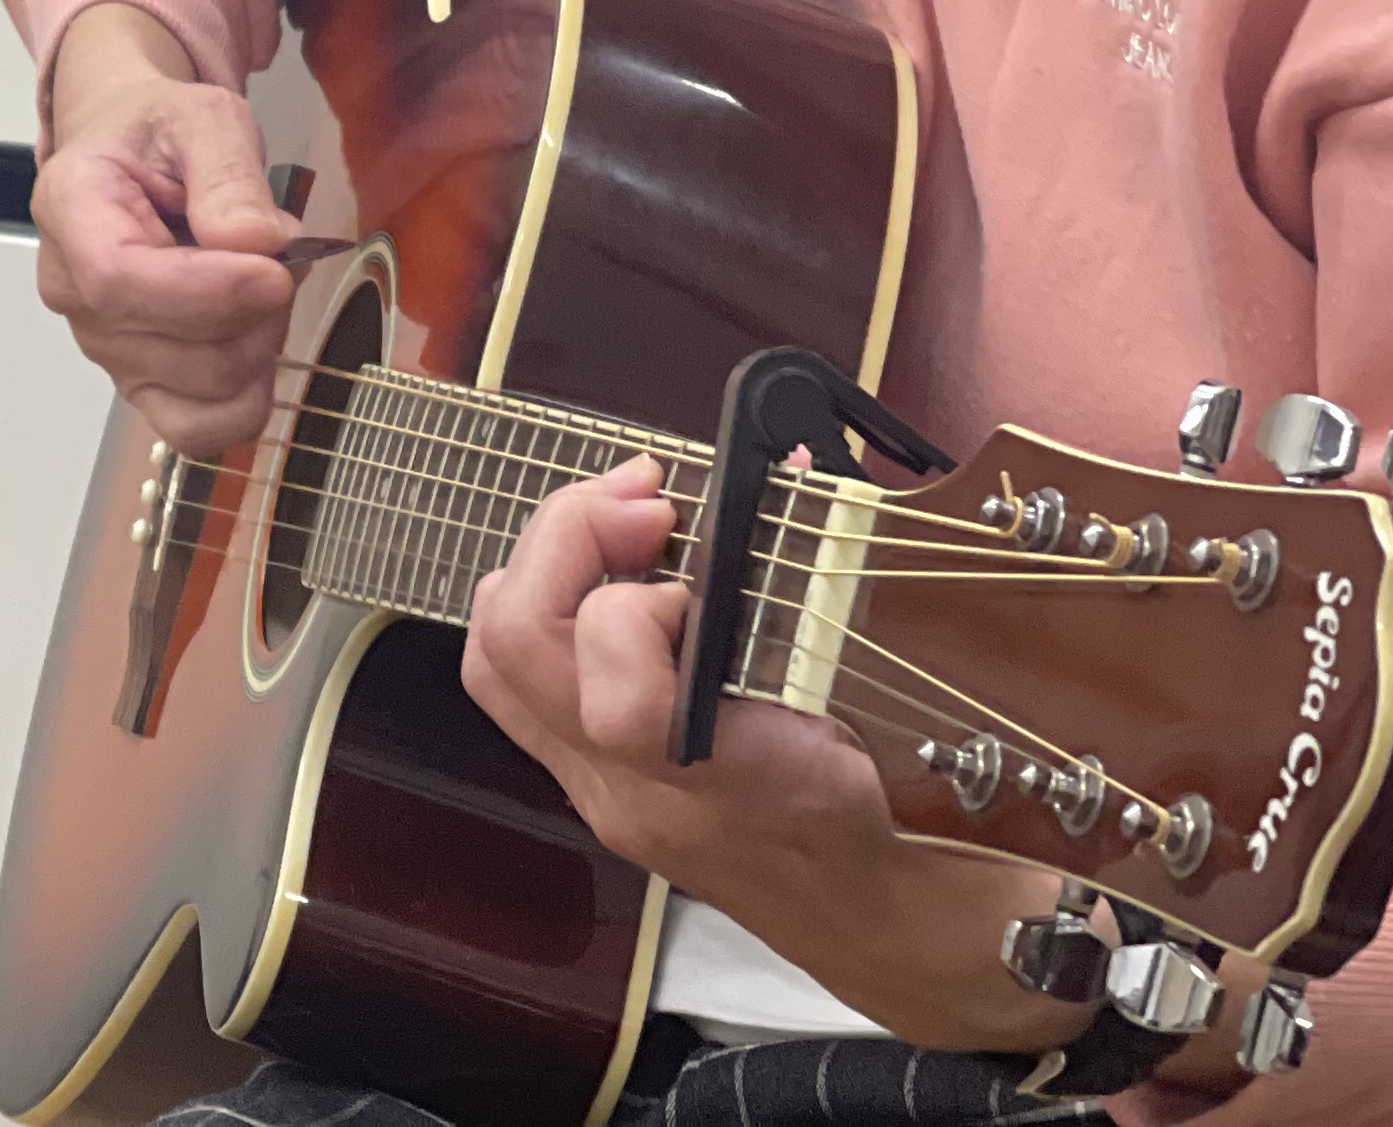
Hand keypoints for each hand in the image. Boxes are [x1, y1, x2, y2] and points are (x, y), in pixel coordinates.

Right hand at [32, 2, 305, 455]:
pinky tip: (250, 336)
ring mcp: (101, 345)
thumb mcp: (204, 119)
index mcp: (70, 207)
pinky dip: (246, 394)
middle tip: (281, 256)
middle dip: (256, 312)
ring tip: (258, 287)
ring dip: (258, 346)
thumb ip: (230, 177)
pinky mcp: (138, 382)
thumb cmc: (157, 136)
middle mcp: (70, 288)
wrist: (135, 153)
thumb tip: (257, 244)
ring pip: (200, 392)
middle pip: (172, 348)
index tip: (275, 272)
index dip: (206, 292)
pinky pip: (198, 428)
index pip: (118, 278)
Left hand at [460, 459, 1104, 1058]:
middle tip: (639, 497)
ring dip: (540, 565)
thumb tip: (776, 471)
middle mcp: (631, 794)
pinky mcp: (592, 780)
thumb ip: (818, 590)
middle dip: (561, 539)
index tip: (688, 544)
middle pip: (512, 652)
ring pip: (496, 662)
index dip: (639, 603)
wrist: (881, 921)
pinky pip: (520, 681)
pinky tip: (613, 577)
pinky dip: (549, 604)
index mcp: (713, 784)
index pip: (619, 702)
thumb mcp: (880, 700)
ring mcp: (599, 789)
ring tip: (615, 525)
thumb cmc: (897, 817)